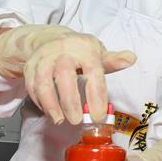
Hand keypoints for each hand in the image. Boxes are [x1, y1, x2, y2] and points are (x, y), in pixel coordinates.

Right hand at [0, 25, 135, 124]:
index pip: (93, 72)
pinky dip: (40, 102)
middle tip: (78, 120)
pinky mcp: (30, 68)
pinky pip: (32, 87)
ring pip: (43, 82)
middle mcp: (63, 52)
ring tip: (60, 120)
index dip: (96, 96)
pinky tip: (50, 113)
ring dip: (51, 104)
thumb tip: (131, 58)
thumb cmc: (78, 51)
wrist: (49, 39)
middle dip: (71, 101)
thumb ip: (113, 60)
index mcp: (85, 50)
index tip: (98, 116)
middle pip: (64, 76)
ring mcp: (44, 59)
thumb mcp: (97, 52)